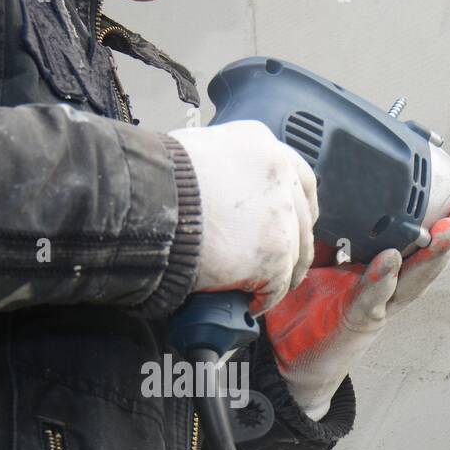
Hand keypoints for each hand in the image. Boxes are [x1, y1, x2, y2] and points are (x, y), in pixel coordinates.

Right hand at [167, 121, 318, 313]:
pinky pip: (276, 286)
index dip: (300, 207)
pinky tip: (249, 303)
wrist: (147, 204)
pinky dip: (264, 299)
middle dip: (294, 246)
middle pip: (303, 220)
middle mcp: (279, 176)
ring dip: (280, 277)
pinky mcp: (273, 254)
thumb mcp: (197, 152)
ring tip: (260, 291)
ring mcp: (280, 216)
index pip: (300, 178)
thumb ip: (223, 168)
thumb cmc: (156, 179)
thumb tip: (217, 192)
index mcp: (262, 146)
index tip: (297, 223)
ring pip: (294, 256)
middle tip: (281, 266)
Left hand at [265, 200, 449, 419]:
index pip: (415, 242)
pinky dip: (381, 280)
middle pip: (427, 260)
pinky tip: (390, 260)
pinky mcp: (355, 322)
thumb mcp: (314, 264)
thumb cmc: (304, 313)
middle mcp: (385, 288)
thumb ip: (326, 237)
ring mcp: (375, 306)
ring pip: (412, 281)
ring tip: (449, 230)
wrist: (286, 360)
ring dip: (433, 256)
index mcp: (379, 270)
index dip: (437, 219)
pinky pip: (371, 299)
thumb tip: (325, 199)